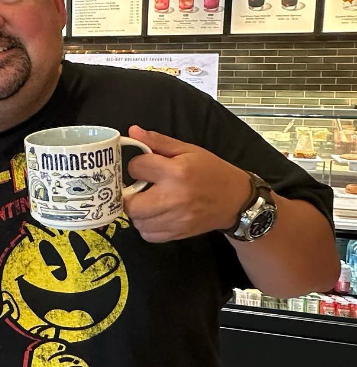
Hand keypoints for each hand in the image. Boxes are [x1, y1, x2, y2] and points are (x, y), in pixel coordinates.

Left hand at [124, 125, 250, 242]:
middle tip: (141, 189)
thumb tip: (132, 131)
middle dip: (130, 195)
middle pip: (131, 203)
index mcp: (175, 172)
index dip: (137, 165)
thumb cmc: (211, 172)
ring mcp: (175, 220)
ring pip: (137, 221)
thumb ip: (158, 142)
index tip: (145, 167)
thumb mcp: (187, 150)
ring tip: (150, 201)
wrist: (235, 199)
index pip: (136, 168)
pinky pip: (147, 235)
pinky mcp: (176, 234)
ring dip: (138, 211)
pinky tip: (156, 215)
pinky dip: (147, 226)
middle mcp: (173, 198)